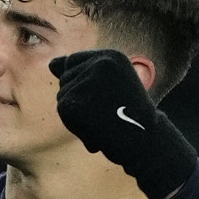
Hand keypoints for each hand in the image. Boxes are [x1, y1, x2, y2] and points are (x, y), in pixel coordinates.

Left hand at [49, 48, 196, 198]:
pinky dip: (76, 126)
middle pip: (65, 78)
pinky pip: (63, 112)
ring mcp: (86, 82)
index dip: (81, 82)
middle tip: (108, 113)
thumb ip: (83, 72)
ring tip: (104, 122)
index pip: (72, 61)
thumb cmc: (129, 116)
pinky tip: (97, 131)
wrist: (146, 143)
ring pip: (62, 96)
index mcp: (111, 56)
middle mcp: (99, 64)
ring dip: (78, 114)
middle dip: (80, 99)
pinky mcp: (73, 102)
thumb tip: (52, 63)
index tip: (102, 97)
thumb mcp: (111, 85)